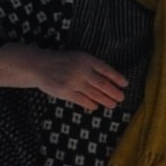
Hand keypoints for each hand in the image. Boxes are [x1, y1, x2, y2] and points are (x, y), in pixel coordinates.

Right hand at [0, 43, 129, 110]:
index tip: (125, 84)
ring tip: (113, 105)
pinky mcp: (65, 92)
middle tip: (121, 98)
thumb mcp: (79, 58)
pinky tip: (96, 106)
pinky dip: (91, 104)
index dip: (117, 78)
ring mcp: (73, 82)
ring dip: (106, 101)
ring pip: (95, 94)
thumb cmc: (63, 62)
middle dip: (114, 92)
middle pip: (103, 84)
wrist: (40, 66)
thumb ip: (93, 67)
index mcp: (86, 59)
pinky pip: (82, 101)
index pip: (106, 70)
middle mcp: (81, 70)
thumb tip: (112, 80)